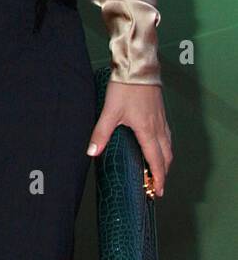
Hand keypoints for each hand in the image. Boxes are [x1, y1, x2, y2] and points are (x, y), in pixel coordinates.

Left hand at [88, 82, 173, 197]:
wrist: (137, 67)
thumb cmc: (125, 89)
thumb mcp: (110, 111)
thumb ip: (101, 132)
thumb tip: (92, 152)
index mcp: (147, 131)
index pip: (156, 161)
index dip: (158, 178)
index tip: (157, 192)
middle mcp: (158, 127)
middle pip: (166, 156)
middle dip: (163, 172)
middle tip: (157, 185)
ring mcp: (161, 119)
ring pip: (168, 145)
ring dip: (165, 160)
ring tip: (159, 169)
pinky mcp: (160, 111)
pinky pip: (167, 135)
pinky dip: (165, 146)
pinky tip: (158, 144)